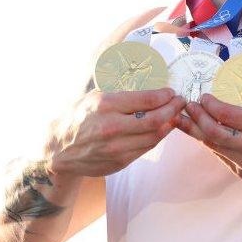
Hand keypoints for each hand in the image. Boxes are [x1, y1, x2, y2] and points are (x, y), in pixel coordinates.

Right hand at [44, 88, 185, 178]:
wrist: (60, 150)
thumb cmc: (79, 117)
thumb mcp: (95, 95)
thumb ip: (120, 90)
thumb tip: (149, 80)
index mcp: (106, 105)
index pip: (146, 100)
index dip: (165, 96)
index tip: (172, 92)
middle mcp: (112, 127)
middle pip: (155, 120)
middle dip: (173, 109)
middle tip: (181, 102)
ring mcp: (116, 147)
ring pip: (154, 136)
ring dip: (170, 124)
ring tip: (175, 114)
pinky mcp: (120, 161)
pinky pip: (147, 148)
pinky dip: (158, 137)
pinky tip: (162, 128)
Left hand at [175, 94, 241, 191]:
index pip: (228, 114)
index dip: (210, 104)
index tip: (203, 96)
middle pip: (213, 132)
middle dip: (196, 117)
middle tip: (188, 105)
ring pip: (213, 146)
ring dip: (196, 131)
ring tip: (184, 119)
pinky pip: (222, 156)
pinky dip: (210, 144)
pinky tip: (202, 134)